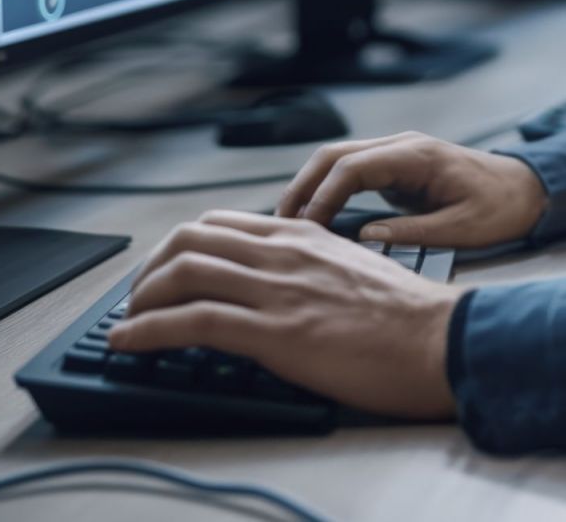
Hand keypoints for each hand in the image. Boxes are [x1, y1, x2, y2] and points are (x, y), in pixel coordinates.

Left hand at [109, 210, 463, 418]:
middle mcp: (283, 253)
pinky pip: (193, 321)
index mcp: (303, 236)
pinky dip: (147, 330)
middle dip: (150, 268)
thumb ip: (313, 266)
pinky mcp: (275, 331)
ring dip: (140, 298)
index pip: (220, 223)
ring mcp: (277, 290)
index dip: (179, 246)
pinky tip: (127, 343)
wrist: (439, 339)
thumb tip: (285, 286)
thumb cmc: (407, 317)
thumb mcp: (353, 269)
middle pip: (191, 238)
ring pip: (184, 272)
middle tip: (138, 297)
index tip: (165, 273)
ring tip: (126, 323)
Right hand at [275, 131, 548, 248]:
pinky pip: (351, 173)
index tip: (306, 228)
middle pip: (334, 155)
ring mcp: (398, 153)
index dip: (322, 196)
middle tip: (279, 224)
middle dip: (303, 186)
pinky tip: (315, 218)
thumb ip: (413, 233)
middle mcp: (402, 146)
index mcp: (417, 155)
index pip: (352, 167)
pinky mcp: (397, 168)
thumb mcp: (463, 229)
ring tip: (289, 224)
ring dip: (310, 187)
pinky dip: (328, 191)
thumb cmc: (502, 208)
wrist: (529, 190)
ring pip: (338, 160)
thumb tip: (365, 238)